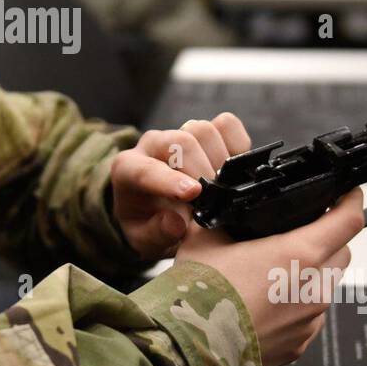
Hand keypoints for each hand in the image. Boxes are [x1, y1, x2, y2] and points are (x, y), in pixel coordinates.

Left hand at [111, 112, 249, 260]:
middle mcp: (152, 144)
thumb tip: (177, 223)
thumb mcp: (144, 241)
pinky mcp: (205, 131)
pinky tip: (234, 170)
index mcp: (128, 169)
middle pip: (181, 142)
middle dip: (202, 170)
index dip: (171, 180)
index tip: (194, 194)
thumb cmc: (148, 223)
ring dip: (220, 160)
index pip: (146, 169)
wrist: (157, 207)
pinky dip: (237, 145)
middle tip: (215, 199)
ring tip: (222, 188)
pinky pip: (227, 124)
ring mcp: (180, 133)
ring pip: (204, 131)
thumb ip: (157, 234)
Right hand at [175, 188, 363, 365]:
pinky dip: (296, 305)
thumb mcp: (206, 238)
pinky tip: (265, 303)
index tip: (347, 194)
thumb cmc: (201, 295)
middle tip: (300, 232)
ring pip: (326, 285)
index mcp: (299, 254)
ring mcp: (310, 320)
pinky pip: (310, 316)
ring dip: (311, 273)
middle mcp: (314, 288)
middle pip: (343, 252)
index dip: (351, 201)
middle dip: (330, 238)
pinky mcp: (300, 344)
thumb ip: (228, 219)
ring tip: (273, 272)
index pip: (348, 221)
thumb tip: (228, 210)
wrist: (191, 347)